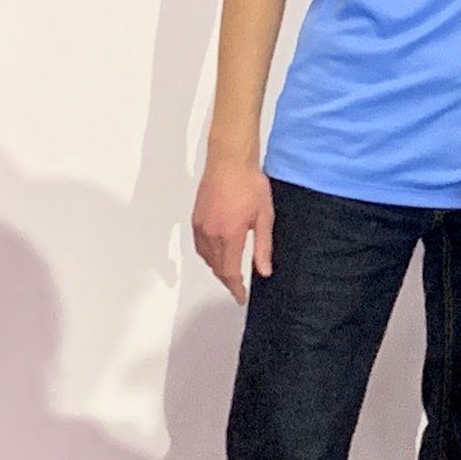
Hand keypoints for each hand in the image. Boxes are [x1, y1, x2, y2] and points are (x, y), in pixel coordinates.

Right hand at [191, 158, 274, 304]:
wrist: (230, 161)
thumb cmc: (250, 184)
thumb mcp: (264, 217)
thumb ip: (263, 247)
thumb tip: (263, 271)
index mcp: (229, 235)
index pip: (229, 272)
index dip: (235, 288)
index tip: (240, 297)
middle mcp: (210, 234)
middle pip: (216, 267)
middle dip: (227, 279)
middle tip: (238, 286)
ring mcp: (200, 226)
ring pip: (206, 257)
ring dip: (217, 268)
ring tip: (230, 272)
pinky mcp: (196, 218)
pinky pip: (200, 245)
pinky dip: (208, 255)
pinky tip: (218, 253)